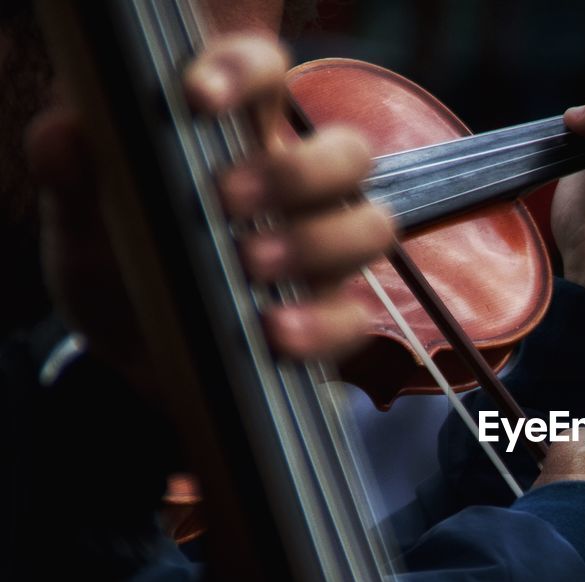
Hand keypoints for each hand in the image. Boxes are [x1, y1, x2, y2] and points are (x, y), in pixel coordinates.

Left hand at [28, 32, 391, 391]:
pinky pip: (353, 316)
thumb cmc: (122, 271)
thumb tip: (65, 136)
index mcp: (238, 139)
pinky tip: (271, 329)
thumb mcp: (81, 223)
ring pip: (370, 226)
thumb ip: (72, 177)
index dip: (244, 71)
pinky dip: (317, 323)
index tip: (197, 97)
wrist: (137, 359)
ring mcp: (322, 256)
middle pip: (348, 151)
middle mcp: (296, 191)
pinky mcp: (329, 318)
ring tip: (249, 263)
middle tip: (225, 199)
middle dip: (294, 170)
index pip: (266, 74)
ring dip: (313, 242)